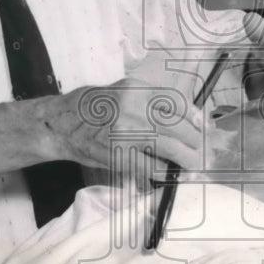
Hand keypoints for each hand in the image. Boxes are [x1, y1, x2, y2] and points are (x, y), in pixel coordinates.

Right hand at [40, 73, 207, 176]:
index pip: (179, 103)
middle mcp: (135, 108)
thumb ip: (152, 101)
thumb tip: (188, 117)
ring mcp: (127, 133)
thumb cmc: (95, 107)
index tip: (201, 128)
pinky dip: (163, 172)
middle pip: (180, 128)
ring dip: (185, 160)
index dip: (195, 119)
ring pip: (171, 149)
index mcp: (139, 90)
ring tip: (190, 165)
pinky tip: (166, 173)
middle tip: (200, 151)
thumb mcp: (124, 92)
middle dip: (195, 143)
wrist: (62, 124)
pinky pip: (152, 167)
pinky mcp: (120, 155)